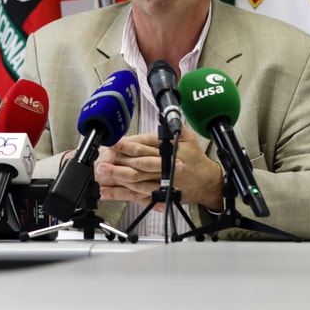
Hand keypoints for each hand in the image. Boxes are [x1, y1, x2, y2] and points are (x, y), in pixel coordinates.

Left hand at [95, 128, 223, 211]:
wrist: (206, 182)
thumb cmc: (195, 159)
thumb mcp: (189, 137)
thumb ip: (173, 127)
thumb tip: (162, 116)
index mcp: (170, 150)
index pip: (146, 144)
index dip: (129, 143)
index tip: (115, 142)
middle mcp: (165, 166)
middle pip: (139, 162)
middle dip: (120, 159)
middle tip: (105, 156)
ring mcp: (161, 182)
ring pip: (136, 180)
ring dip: (118, 176)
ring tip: (103, 172)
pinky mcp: (158, 193)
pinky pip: (137, 194)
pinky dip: (122, 194)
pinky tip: (108, 192)